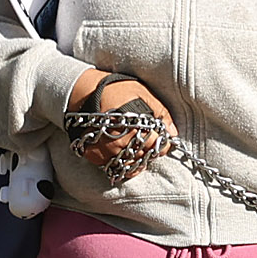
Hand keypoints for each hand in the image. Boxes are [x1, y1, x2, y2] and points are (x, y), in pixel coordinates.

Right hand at [66, 67, 174, 182]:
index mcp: (139, 129)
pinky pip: (113, 168)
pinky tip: (120, 151)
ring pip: (130, 165)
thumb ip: (161, 113)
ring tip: (133, 146)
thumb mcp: (144, 94)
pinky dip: (119, 162)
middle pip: (146, 157)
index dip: (162, 142)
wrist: (84, 90)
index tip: (160, 137)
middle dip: (149, 150)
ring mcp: (109, 152)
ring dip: (135, 158)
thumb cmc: (116, 89)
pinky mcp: (95, 155)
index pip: (160, 147)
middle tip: (146, 140)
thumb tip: (172, 132)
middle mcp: (124, 144)